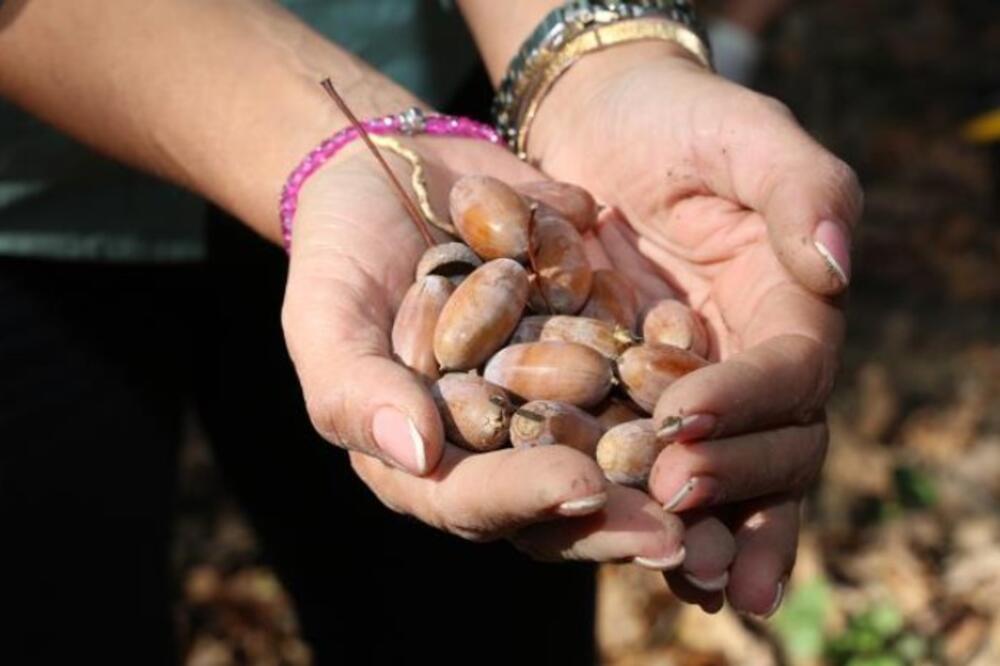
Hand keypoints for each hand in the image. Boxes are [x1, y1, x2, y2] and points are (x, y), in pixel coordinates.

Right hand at [280, 134, 696, 566]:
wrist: (399, 173)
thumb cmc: (342, 250)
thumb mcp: (325, 316)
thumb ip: (353, 391)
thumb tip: (416, 453)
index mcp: (426, 459)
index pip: (471, 500)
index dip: (523, 498)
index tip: (579, 486)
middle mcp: (496, 445)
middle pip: (555, 502)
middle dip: (615, 520)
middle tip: (680, 535)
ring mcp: (550, 403)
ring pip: (613, 458)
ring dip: (667, 484)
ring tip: (726, 503)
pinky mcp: (594, 354)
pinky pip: (642, 384)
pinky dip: (683, 398)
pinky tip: (736, 404)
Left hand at [531, 43, 861, 614]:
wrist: (597, 125)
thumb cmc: (679, 120)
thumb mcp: (746, 135)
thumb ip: (802, 191)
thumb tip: (838, 268)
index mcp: (787, 309)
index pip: (789, 375)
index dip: (746, 404)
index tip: (685, 420)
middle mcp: (746, 363)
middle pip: (769, 447)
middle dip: (730, 483)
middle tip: (675, 506)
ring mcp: (687, 387)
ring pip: (718, 476)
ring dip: (708, 533)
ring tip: (687, 581)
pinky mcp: (624, 394)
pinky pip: (640, 459)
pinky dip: (637, 507)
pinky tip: (619, 546)